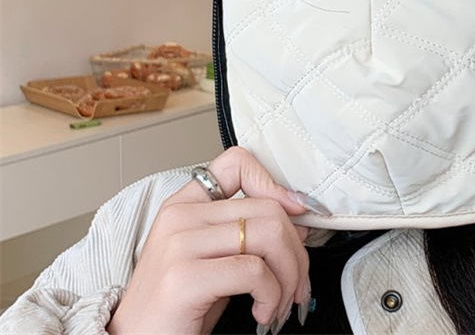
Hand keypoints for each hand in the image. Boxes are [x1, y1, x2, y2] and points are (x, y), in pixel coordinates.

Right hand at [108, 146, 310, 334]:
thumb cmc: (175, 310)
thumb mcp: (212, 260)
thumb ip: (246, 235)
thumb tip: (297, 223)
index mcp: (184, 204)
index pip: (236, 163)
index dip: (274, 185)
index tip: (296, 214)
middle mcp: (180, 216)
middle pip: (268, 208)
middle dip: (296, 251)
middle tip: (297, 283)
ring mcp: (179, 244)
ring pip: (268, 236)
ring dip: (289, 276)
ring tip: (280, 302)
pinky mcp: (183, 278)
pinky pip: (254, 271)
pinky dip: (272, 295)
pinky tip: (262, 312)